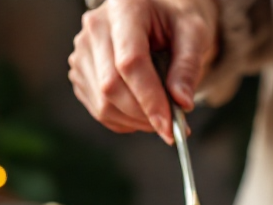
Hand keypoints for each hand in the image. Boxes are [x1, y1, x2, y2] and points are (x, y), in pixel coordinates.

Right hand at [69, 0, 218, 143]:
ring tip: (159, 115)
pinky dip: (123, 120)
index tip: (169, 125)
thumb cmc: (173, 23)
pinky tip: (141, 110)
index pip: (130, 62)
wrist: (153, 19)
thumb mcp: (193, 34)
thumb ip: (188, 67)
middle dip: (143, 114)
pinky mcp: (79, 72)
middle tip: (170, 126)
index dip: (149, 98)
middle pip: (111, 86)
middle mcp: (95, 27)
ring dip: (134, 121)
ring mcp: (82, 51)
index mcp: (124, 8)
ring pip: (103, 104)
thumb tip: (182, 103)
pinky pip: (98, 110)